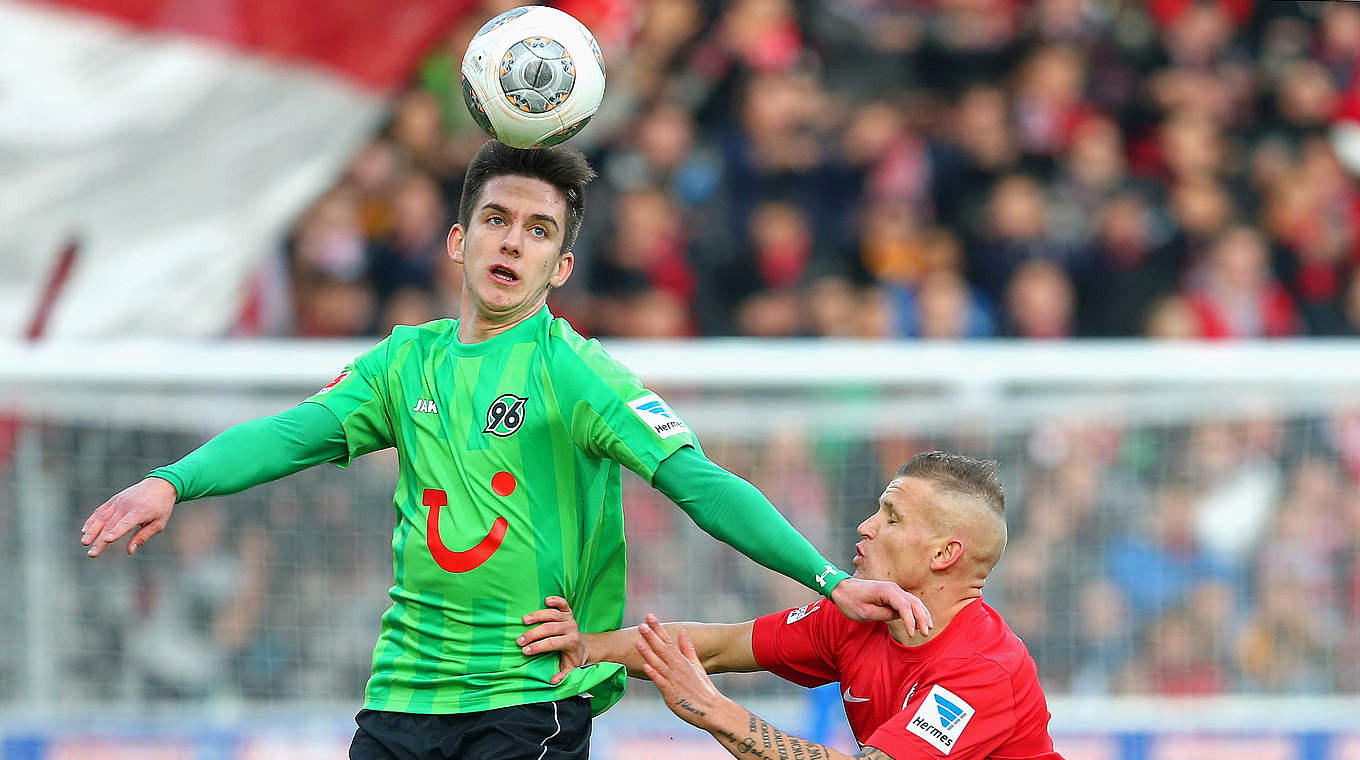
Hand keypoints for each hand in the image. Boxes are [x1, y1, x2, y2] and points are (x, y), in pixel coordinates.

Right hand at [80, 477, 177, 557]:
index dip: (116, 532)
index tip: (107, 540)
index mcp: (140, 512)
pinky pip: (100, 511)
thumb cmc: (161, 507)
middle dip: (99, 540)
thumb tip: (129, 551)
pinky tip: (85, 530)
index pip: (126, 523)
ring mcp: (119, 502)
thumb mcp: (158, 523)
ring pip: (102, 517)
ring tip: (84, 542)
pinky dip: (92, 520)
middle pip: (110, 524)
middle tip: (91, 553)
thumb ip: (143, 536)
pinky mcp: (114, 500)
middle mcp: (127, 506)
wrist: (160, 484)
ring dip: (91, 531)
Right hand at [520, 596, 587, 684]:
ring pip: (553, 614)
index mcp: (571, 642)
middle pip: (550, 628)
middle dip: (533, 634)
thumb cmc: (573, 658)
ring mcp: (570, 619)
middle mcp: (571, 628)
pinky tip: (546, 600)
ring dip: (538, 616)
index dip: (538, 647)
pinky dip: (555, 600)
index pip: (552, 643)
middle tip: (520, 640)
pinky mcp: (569, 612)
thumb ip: (563, 675)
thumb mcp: (570, 670)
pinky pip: (563, 603)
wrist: (584, 647)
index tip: (525, 651)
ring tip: (524, 620)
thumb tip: (553, 681)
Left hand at [636, 613, 728, 730]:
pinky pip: (662, 683)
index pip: (668, 641)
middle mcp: (678, 668)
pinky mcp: (672, 695)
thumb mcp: (697, 665)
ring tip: (639, 642)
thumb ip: (688, 649)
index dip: (658, 629)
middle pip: (663, 650)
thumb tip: (683, 632)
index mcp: (683, 661)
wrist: (712, 709)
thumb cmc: (703, 689)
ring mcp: (674, 681)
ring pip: (659, 664)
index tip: (649, 617)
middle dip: (651, 637)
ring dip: (648, 653)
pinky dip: (654, 674)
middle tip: (641, 624)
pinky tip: (646, 666)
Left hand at [830, 577, 932, 633]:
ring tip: (928, 628)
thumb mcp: (865, 612)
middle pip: (914, 603)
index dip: (911, 622)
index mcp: (887, 591)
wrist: (841, 588)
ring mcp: (893, 590)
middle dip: (922, 618)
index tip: (912, 635)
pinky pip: (907, 602)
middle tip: (926, 633)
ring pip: (914, 601)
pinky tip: (920, 621)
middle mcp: (893, 588)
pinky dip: (915, 611)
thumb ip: (884, 614)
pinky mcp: (891, 594)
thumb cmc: (850, 601)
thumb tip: (898, 616)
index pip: (905, 607)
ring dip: (922, 614)